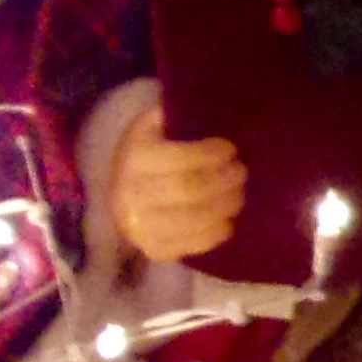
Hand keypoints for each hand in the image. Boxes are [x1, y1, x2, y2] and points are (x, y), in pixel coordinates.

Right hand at [110, 126, 245, 265]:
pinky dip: (218, 232)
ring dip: (226, 205)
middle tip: (241, 171)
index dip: (211, 155)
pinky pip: (194, 245)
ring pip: (195, 220)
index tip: (230, 149)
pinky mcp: (155, 251)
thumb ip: (177, 117)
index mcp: (133, 159)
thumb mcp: (153, 125)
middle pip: (191, 191)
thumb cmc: (147, 151)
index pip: (179, 159)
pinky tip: (228, 218)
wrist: (120, 192)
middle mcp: (131, 196)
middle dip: (224, 180)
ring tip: (239, 193)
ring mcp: (141, 228)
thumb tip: (214, 111)